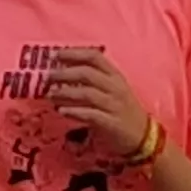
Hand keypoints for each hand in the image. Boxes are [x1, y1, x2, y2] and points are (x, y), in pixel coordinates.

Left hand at [42, 49, 157, 157]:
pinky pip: (91, 114)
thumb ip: (90, 82)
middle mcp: (115, 87)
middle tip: (47, 77)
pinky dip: (74, 111)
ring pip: (87, 93)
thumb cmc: (122, 111)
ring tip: (50, 95)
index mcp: (115, 76)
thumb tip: (59, 76)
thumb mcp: (111, 91)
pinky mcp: (112, 123)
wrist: (143, 136)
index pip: (94, 57)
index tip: (54, 54)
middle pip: (87, 73)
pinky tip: (61, 111)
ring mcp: (114, 105)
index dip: (73, 53)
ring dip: (65, 93)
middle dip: (64, 73)